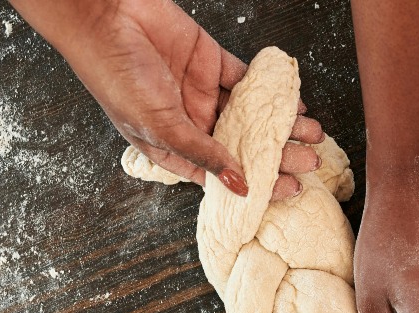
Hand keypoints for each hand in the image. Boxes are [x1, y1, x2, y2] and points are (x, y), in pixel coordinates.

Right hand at [10, 0, 323, 196]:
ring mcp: (202, 93)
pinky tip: (296, 105)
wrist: (103, 15)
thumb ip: (202, 154)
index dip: (256, 184)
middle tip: (311, 163)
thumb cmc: (115, 74)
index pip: (221, 174)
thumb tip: (239, 186)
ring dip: (283, 127)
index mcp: (172, 147)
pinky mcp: (211, 63)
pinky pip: (249, 82)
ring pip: (252, 116)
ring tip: (314, 136)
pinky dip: (274, 93)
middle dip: (279, 156)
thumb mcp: (160, 125)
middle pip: (244, 147)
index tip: (288, 190)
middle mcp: (190, 123)